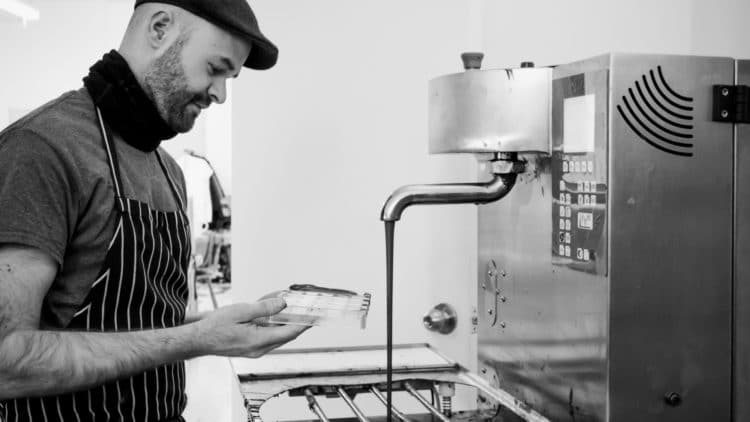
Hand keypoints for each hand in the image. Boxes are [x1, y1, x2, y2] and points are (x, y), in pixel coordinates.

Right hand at [193, 298, 308, 357]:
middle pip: (287, 335)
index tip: (316, 316)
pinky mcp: (252, 348)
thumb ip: (263, 308)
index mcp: (259, 341)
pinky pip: (269, 336)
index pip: (290, 332)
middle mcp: (260, 349)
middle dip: (298, 322)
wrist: (198, 340)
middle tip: (309, 310)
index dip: (305, 323)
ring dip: (285, 322)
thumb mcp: (240, 311)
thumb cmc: (215, 327)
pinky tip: (271, 314)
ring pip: (278, 335)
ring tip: (288, 307)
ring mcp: (256, 350)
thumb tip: (282, 304)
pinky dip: (273, 325)